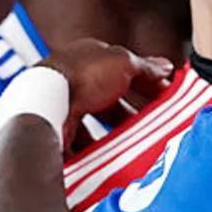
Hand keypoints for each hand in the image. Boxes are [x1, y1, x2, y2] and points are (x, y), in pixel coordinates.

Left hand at [39, 40, 172, 144]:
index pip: (123, 69)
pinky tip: (108, 154)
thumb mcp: (124, 63)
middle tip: (152, 120)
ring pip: (94, 121)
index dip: (146, 80)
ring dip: (113, 131)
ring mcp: (63, 105)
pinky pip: (80, 142)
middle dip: (131, 109)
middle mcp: (73, 79)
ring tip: (134, 141)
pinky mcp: (57, 130)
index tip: (164, 93)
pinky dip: (95, 148)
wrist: (47, 103)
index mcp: (88, 57)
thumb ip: (145, 66)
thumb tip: (165, 66)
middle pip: (109, 97)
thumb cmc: (82, 76)